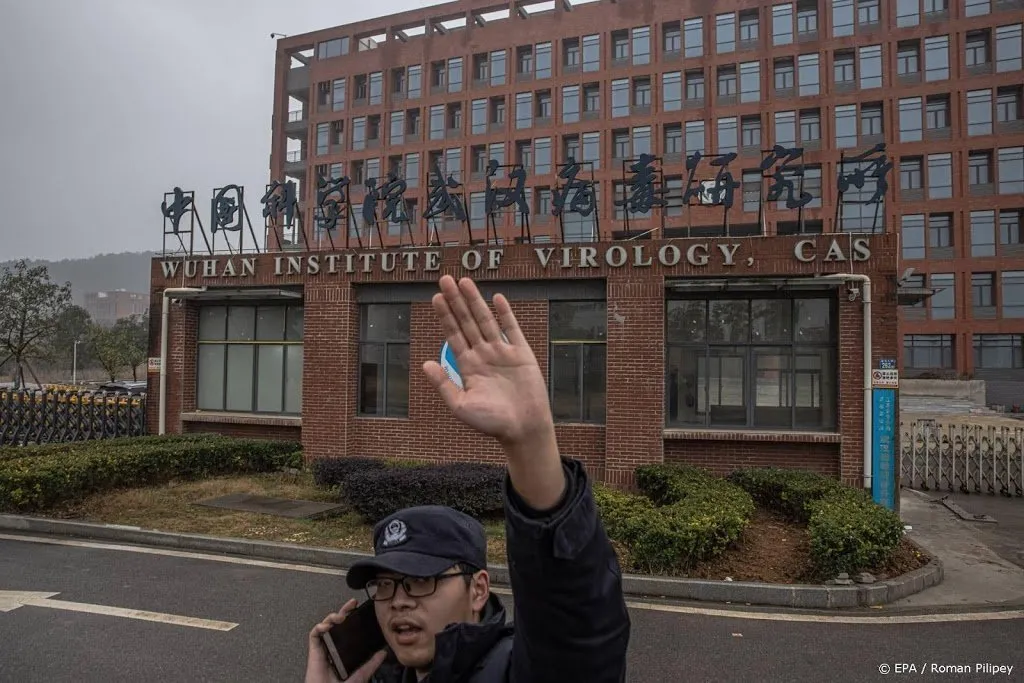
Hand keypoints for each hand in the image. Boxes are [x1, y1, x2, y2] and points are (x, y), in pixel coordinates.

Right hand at [305, 599, 386, 682]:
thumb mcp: (361, 674)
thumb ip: (371, 664)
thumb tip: (383, 653)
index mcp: (343, 652)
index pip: (348, 631)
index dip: (352, 619)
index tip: (360, 610)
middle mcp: (333, 649)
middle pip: (337, 625)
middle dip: (344, 611)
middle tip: (352, 604)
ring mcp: (323, 649)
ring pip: (325, 626)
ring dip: (332, 617)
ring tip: (341, 616)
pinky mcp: (314, 651)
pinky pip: (314, 635)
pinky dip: (319, 627)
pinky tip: (326, 626)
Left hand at [423, 276, 565, 510]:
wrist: (522, 429)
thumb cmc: (491, 423)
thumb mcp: (460, 406)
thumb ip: (443, 384)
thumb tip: (425, 363)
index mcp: (468, 366)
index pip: (453, 335)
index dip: (445, 316)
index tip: (436, 298)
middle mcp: (483, 355)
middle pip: (466, 322)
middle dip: (456, 301)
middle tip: (445, 279)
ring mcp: (502, 352)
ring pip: (486, 321)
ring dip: (475, 301)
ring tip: (464, 281)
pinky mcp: (521, 354)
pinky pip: (512, 329)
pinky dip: (505, 314)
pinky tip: (497, 298)